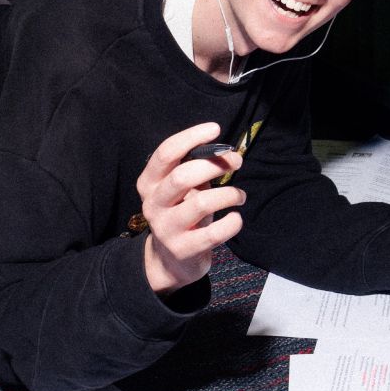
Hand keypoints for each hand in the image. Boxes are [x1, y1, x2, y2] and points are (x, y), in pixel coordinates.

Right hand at [136, 123, 245, 294]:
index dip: (191, 137)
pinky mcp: (183, 250)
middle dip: (214, 164)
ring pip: (201, 203)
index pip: (166, 153)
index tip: (215, 129)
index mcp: (149, 183)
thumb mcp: (182, 190)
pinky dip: (231, 222)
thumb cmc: (181, 214)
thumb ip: (195, 170)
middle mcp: (153, 204)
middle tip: (236, 162)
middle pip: (183, 176)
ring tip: (240, 195)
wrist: (170, 261)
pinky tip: (236, 218)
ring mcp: (165, 229)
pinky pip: (214, 233)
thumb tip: (225, 152)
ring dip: (229, 194)